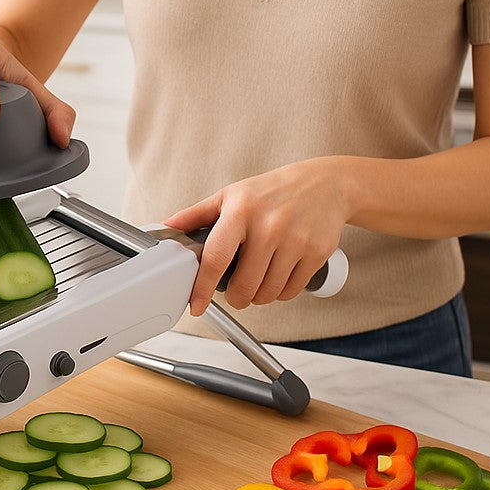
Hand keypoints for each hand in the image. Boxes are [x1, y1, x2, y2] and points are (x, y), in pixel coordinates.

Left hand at [162, 158, 349, 315]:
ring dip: (258, 296)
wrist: (324, 184)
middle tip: (236, 289)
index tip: (196, 305)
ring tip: (258, 278)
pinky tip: (278, 275)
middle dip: (236, 296)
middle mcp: (268, 226)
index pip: (216, 258)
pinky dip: (280, 292)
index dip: (202, 287)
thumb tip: (165, 229)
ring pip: (268, 293)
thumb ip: (195, 215)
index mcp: (241, 211)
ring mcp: (295, 241)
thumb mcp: (230, 195)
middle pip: (244, 286)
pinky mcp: (316, 253)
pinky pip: (291, 291)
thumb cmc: (271, 192)